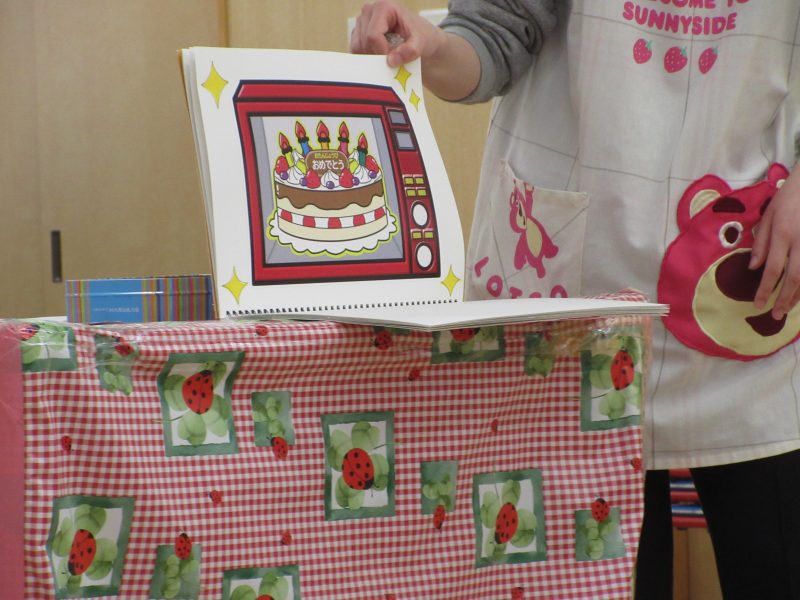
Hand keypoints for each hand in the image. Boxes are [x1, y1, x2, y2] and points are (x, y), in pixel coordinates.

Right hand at [350, 0, 446, 66]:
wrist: (420, 38)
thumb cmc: (421, 36)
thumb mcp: (421, 43)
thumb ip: (410, 51)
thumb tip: (391, 61)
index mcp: (384, 7)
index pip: (373, 35)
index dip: (382, 52)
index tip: (394, 59)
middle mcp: (369, 11)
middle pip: (364, 42)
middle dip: (377, 56)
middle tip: (393, 59)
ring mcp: (362, 21)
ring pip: (357, 47)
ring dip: (371, 58)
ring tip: (387, 57)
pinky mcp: (358, 32)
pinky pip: (355, 50)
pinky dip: (366, 58)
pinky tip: (380, 57)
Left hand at [751, 166, 799, 319]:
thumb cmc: (789, 198)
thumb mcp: (768, 216)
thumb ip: (761, 243)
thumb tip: (754, 268)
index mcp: (783, 234)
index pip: (772, 269)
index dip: (765, 290)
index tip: (757, 305)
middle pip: (793, 278)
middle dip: (783, 299)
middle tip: (774, 315)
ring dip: (798, 296)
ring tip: (787, 310)